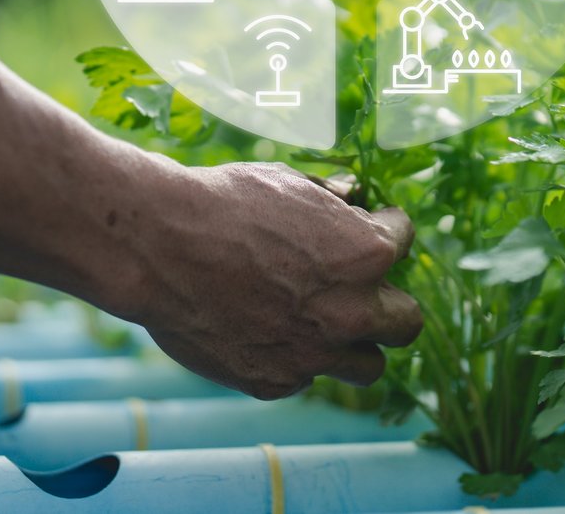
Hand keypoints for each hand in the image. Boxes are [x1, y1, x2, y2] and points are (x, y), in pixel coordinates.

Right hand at [126, 163, 422, 399]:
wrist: (158, 247)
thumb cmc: (223, 203)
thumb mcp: (289, 183)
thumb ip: (332, 202)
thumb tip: (353, 198)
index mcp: (367, 253)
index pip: (404, 241)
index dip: (384, 228)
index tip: (368, 226)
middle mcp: (352, 311)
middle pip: (407, 323)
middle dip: (389, 301)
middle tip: (363, 289)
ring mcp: (315, 353)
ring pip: (368, 366)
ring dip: (354, 344)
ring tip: (324, 322)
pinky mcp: (276, 382)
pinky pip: (305, 375)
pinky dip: (294, 355)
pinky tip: (263, 328)